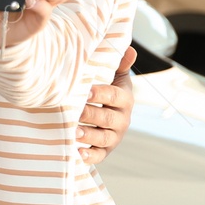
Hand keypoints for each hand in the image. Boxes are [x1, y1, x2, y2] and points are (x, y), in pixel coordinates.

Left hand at [77, 45, 136, 163]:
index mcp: (124, 100)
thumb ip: (120, 64)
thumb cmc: (106, 92)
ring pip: (104, 138)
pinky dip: (89, 156)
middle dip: (92, 115)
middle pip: (108, 118)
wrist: (105, 115)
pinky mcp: (104, 150)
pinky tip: (78, 153)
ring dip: (90, 136)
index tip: (87, 91)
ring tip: (75, 132)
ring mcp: (113, 136)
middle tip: (76, 112)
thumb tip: (129, 48)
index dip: (102, 94)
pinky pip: (99, 155)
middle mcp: (121, 119)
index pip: (115, 96)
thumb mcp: (115, 77)